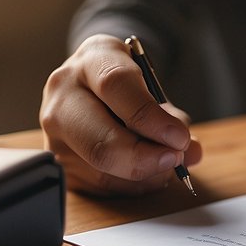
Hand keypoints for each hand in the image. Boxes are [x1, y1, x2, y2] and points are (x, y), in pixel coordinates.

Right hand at [40, 34, 202, 195]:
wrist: (91, 82)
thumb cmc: (127, 84)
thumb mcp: (153, 86)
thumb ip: (174, 118)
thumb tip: (191, 153)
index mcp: (92, 60)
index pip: (116, 86)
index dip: (151, 118)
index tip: (179, 138)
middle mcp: (63, 93)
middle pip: (101, 140)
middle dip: (144, 158)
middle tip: (174, 159)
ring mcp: (54, 130)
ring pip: (101, 169)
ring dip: (143, 176)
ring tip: (164, 165)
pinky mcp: (57, 159)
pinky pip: (98, 184)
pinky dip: (130, 185)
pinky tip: (146, 173)